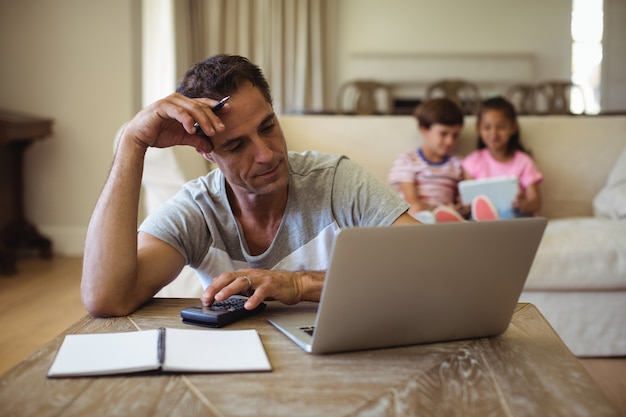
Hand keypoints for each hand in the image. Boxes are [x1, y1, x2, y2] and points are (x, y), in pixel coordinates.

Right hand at [122, 93, 228, 152]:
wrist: (139, 137)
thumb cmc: (159, 134)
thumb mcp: (183, 138)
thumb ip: (197, 140)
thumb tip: (211, 148)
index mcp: (184, 104)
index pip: (204, 103)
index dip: (217, 106)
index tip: (230, 110)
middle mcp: (178, 100)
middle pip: (201, 106)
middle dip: (213, 118)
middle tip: (221, 129)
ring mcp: (170, 102)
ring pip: (192, 108)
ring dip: (203, 120)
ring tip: (211, 132)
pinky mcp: (161, 107)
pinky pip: (178, 111)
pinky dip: (187, 120)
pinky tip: (192, 130)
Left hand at [201, 269, 322, 309]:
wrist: (295, 283)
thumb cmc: (273, 286)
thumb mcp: (252, 286)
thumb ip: (239, 290)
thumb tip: (222, 297)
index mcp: (245, 275)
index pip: (224, 278)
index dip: (212, 287)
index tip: (204, 298)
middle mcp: (251, 274)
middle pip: (229, 278)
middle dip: (215, 288)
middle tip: (206, 299)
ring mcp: (261, 279)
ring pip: (242, 282)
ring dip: (229, 290)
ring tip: (220, 298)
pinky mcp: (272, 285)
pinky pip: (261, 292)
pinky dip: (253, 299)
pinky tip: (248, 306)